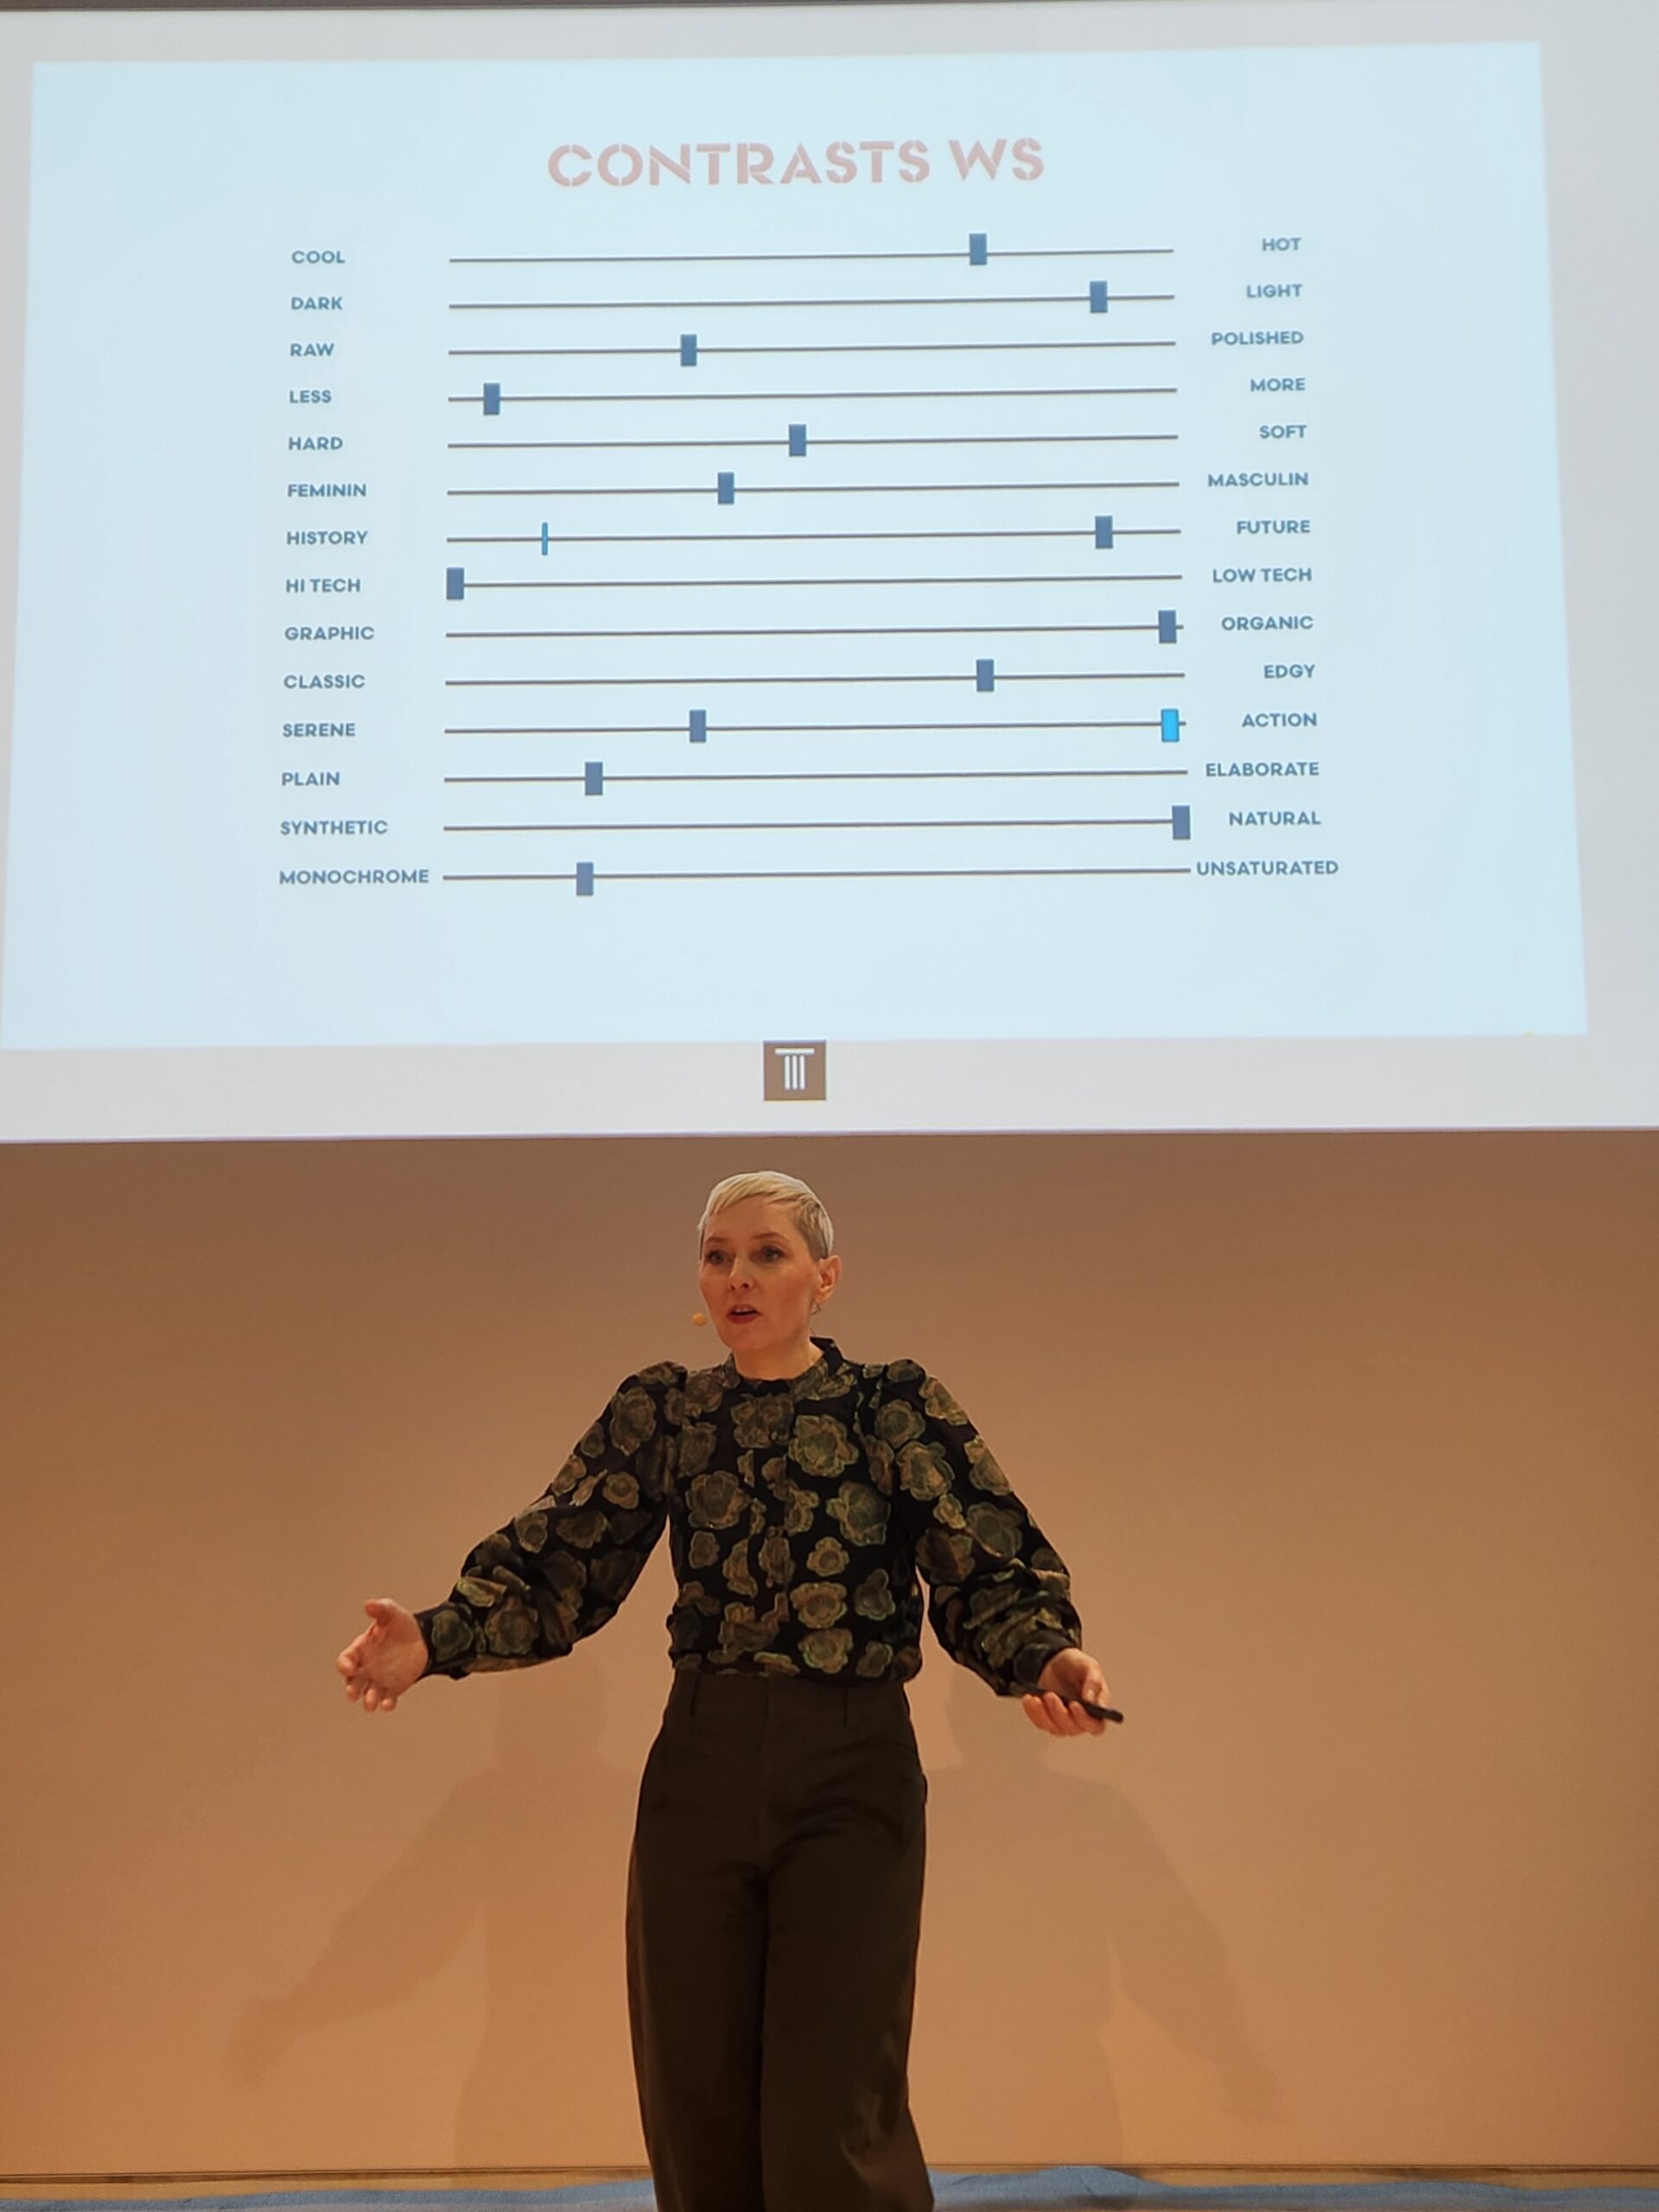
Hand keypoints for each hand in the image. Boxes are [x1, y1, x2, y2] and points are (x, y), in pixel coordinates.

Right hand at [336, 1598, 427, 1714]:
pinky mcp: (394, 1688)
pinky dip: (386, 1704)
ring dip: (368, 1700)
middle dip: (351, 1688)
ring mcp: (379, 1680)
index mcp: (360, 1649)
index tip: (349, 1668)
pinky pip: (387, 1699)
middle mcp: (366, 1667)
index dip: (344, 1665)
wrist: (423, 1638)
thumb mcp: (392, 1613)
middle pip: (353, 1682)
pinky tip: (388, 1705)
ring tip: (371, 1703)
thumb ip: (380, 1608)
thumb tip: (367, 1605)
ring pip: (369, 1694)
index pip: (346, 1660)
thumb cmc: (401, 1625)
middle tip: (353, 1694)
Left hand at [1022, 1647, 1112, 1737]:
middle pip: (1073, 1729)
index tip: (1074, 1705)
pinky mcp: (1047, 1720)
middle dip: (1060, 1713)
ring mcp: (1063, 1722)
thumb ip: (1093, 1681)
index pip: (1096, 1726)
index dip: (1086, 1720)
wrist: (1055, 1662)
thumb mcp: (1088, 1666)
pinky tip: (1029, 1698)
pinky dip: (1033, 1712)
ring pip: (1055, 1728)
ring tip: (1039, 1695)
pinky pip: (1040, 1723)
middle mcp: (1081, 1720)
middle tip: (1051, 1695)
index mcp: (1097, 1710)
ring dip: (1045, 1714)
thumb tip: (1090, 1700)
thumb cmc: (1077, 1665)